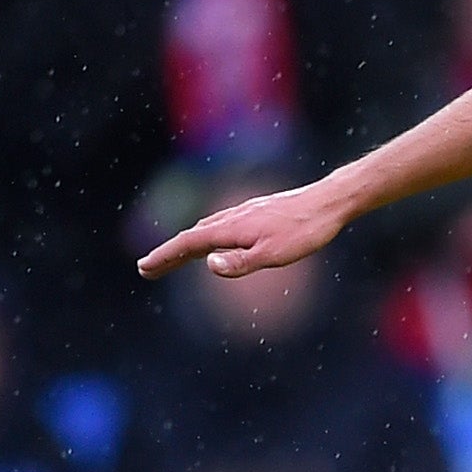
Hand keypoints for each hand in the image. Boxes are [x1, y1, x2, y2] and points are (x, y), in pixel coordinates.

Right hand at [139, 182, 347, 279]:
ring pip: (205, 230)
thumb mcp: (274, 254)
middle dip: (168, 254)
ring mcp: (242, 213)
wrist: (328, 202)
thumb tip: (208, 264)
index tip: (144, 268)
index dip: (164, 256)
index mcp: (230, 229)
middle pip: (191, 238)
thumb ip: (240, 262)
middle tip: (147, 269)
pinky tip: (212, 243)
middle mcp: (231, 218)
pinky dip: (205, 237)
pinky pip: (220, 226)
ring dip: (185, 246)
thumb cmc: (304, 232)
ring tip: (172, 259)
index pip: (188, 244)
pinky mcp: (254, 212)